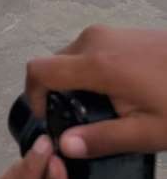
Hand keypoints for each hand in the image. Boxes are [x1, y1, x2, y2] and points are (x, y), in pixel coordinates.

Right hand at [25, 25, 166, 157]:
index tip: (48, 121)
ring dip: (74, 83)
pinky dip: (89, 72)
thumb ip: (102, 139)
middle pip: (53, 65)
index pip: (39, 70)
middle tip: (81, 124)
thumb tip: (63, 146)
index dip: (32, 96)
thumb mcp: (147, 132)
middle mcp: (92, 40)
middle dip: (57, 94)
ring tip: (104, 111)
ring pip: (70, 57)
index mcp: (95, 64)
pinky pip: (88, 51)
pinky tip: (118, 93)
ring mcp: (105, 32)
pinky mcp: (117, 32)